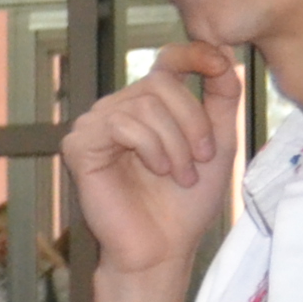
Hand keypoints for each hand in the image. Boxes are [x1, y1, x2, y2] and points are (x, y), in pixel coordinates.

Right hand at [61, 40, 241, 279]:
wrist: (162, 247)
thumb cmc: (186, 203)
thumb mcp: (217, 143)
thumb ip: (221, 99)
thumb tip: (223, 56)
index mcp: (149, 106)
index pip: (167, 60)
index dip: (194, 54)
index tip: (220, 63)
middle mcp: (119, 109)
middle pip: (161, 84)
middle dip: (191, 122)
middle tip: (201, 160)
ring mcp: (95, 125)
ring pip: (144, 105)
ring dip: (174, 143)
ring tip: (180, 175)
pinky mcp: (79, 145)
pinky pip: (121, 124)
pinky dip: (149, 147)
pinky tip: (154, 171)